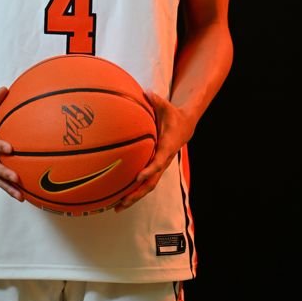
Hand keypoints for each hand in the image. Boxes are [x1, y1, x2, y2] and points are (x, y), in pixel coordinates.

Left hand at [114, 89, 191, 212]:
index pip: (159, 161)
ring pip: (147, 187)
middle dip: (136, 193)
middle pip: (151, 182)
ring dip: (133, 198)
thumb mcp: (166, 106)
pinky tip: (117, 197)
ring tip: (116, 208)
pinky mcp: (154, 168)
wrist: (185, 126)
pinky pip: (144, 182)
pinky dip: (132, 191)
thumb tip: (146, 92)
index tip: (138, 176)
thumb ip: (156, 101)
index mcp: (166, 147)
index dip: (149, 169)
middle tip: (122, 202)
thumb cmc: (173, 115)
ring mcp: (159, 167)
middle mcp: (163, 161)